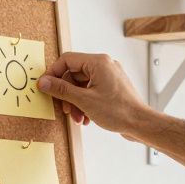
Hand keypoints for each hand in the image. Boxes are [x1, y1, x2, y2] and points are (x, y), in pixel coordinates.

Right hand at [37, 52, 154, 137]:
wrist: (140, 123)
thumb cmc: (119, 111)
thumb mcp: (84, 100)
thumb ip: (61, 89)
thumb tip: (44, 82)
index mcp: (98, 62)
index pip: (67, 60)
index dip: (53, 73)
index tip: (45, 86)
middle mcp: (105, 65)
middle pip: (74, 74)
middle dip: (67, 94)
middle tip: (65, 109)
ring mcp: (109, 76)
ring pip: (82, 85)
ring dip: (76, 102)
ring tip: (78, 118)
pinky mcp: (112, 88)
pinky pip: (91, 91)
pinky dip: (85, 104)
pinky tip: (86, 118)